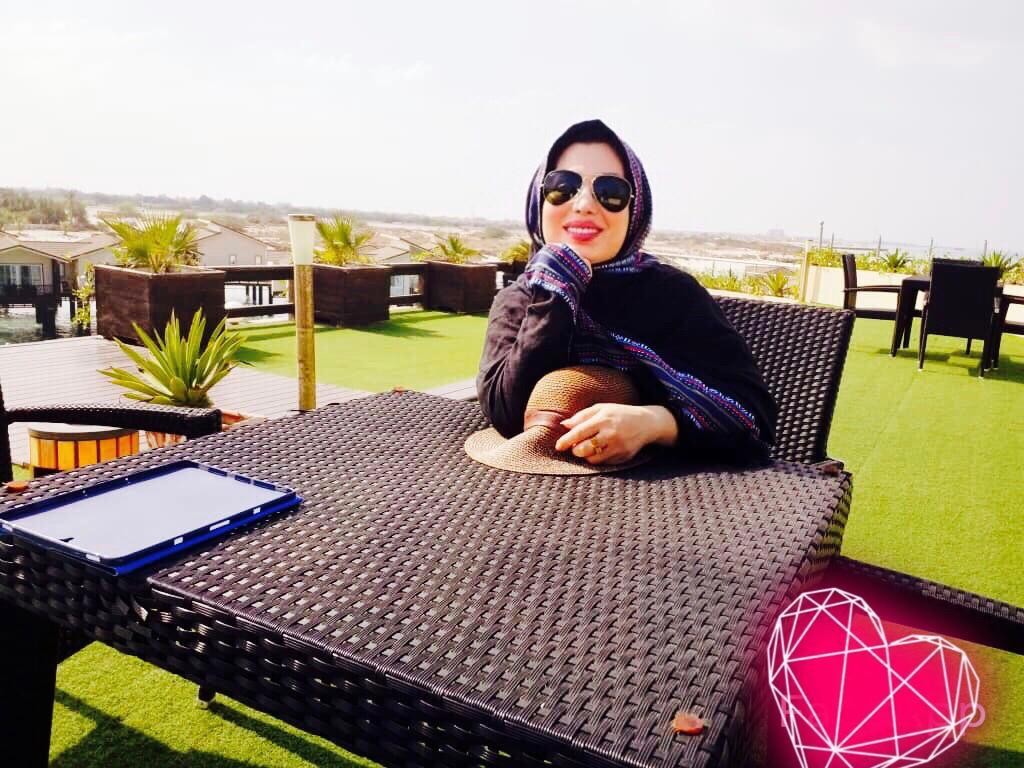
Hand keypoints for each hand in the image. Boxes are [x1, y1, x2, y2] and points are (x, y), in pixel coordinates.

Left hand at [554, 404, 677, 464]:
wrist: (646, 423)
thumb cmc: (619, 414)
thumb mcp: (601, 408)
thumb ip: (582, 416)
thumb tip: (564, 425)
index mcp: (603, 419)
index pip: (578, 433)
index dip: (565, 441)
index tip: (558, 446)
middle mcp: (610, 434)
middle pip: (583, 449)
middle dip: (575, 450)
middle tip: (576, 446)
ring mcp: (618, 447)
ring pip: (592, 459)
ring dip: (586, 456)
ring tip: (589, 448)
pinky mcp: (624, 457)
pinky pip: (604, 463)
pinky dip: (599, 458)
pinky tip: (603, 450)